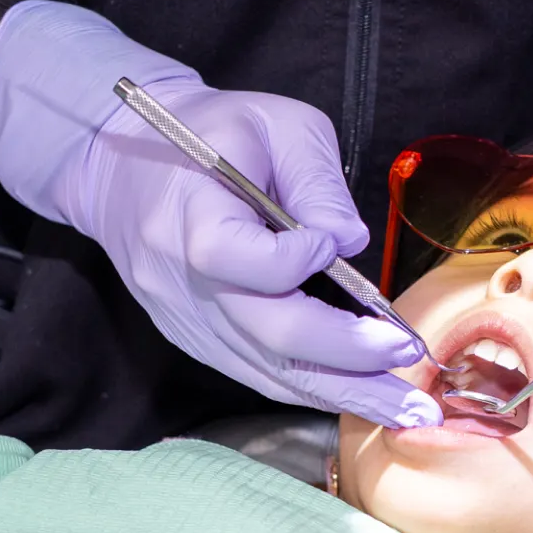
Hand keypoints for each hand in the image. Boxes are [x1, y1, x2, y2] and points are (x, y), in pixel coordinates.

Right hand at [0, 0, 441, 429]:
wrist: (124, 166)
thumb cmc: (212, 136)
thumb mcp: (273, 124)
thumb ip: (317, 180)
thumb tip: (350, 243)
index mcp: (193, 219)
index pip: (244, 261)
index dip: (295, 261)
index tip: (329, 244)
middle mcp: (186, 284)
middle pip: (270, 336)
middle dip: (347, 354)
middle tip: (407, 355)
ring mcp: (189, 322)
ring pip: (271, 372)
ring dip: (345, 394)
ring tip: (408, 409)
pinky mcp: (198, 341)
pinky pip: (261, 376)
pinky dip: (316, 390)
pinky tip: (366, 398)